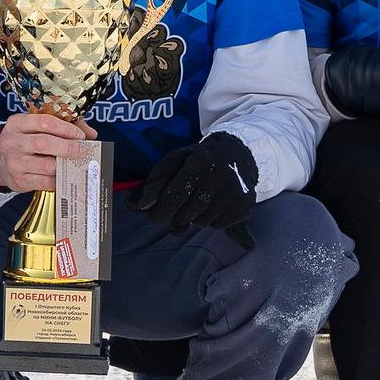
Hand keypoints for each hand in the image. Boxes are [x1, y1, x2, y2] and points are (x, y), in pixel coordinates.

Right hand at [0, 112, 96, 192]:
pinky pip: (45, 182)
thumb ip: (62, 126)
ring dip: (65, 165)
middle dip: (68, 147)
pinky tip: (65, 175)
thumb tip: (90, 134)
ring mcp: (14, 162)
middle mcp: (12, 142)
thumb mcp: (34, 128)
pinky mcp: (19, 180)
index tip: (80, 134)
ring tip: (76, 163)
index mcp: (16, 123)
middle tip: (82, 150)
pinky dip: (59, 180)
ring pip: (46, 165)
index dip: (65, 128)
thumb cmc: (24, 141)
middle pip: (44, 143)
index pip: (43, 122)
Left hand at [132, 131, 259, 233]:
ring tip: (195, 204)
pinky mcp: (246, 205)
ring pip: (203, 222)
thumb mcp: (174, 162)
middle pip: (188, 213)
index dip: (160, 210)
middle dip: (176, 215)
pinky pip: (220, 225)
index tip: (154, 216)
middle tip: (175, 210)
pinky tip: (211, 207)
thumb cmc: (198, 159)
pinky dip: (211, 221)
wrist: (238, 154)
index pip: (175, 195)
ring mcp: (236, 191)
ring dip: (194, 218)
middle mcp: (220, 177)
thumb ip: (152, 183)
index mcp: (199, 162)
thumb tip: (133, 206)